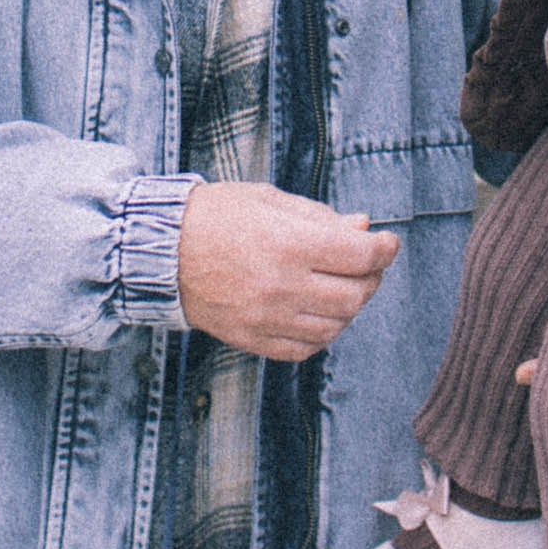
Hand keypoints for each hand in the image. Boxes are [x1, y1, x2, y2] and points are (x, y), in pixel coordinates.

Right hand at [177, 181, 400, 361]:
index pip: (360, 255)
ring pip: (335, 325)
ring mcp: (267, 318)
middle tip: (367, 265)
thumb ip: (320, 217)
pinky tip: (317, 313)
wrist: (159, 250)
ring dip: (349, 307)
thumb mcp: (270, 200)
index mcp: (289, 244)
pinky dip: (321, 333)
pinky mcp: (252, 338)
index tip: (388, 243)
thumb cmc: (216, 215)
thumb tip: (363, 229)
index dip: (384, 249)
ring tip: (342, 287)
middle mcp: (282, 285)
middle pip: (355, 295)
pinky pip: (305, 348)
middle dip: (371, 278)